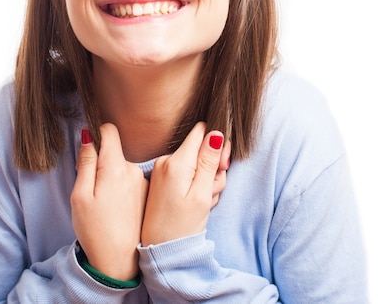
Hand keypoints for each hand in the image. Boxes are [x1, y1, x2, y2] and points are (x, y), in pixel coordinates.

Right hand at [71, 123, 148, 279]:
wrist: (120, 263)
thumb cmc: (95, 231)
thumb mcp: (80, 196)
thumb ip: (85, 163)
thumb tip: (88, 136)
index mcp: (115, 168)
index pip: (110, 131)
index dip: (97, 134)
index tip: (90, 148)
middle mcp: (133, 170)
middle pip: (115, 152)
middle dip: (101, 162)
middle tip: (92, 189)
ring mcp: (143, 183)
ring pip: (122, 168)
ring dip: (112, 177)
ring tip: (105, 204)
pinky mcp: (148, 195)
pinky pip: (132, 181)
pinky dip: (123, 189)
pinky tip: (118, 210)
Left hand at [141, 122, 229, 245]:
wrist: (160, 250)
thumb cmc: (182, 227)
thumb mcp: (202, 194)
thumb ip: (209, 161)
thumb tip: (215, 132)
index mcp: (176, 161)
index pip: (201, 131)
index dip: (217, 144)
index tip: (222, 165)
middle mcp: (165, 160)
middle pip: (200, 148)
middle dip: (213, 167)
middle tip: (211, 191)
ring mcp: (161, 169)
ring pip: (195, 163)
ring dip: (206, 180)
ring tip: (202, 202)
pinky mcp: (161, 179)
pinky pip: (186, 172)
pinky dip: (195, 185)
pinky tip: (194, 203)